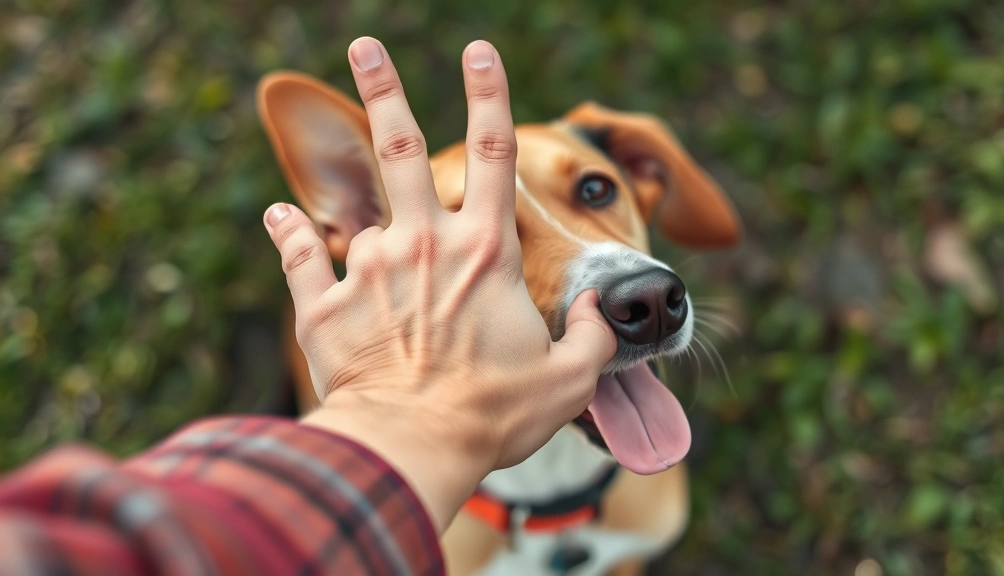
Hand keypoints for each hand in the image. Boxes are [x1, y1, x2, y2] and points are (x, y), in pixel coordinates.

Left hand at [263, 37, 616, 528]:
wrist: (411, 447)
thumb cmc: (493, 415)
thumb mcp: (568, 381)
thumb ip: (594, 337)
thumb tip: (597, 308)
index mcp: (485, 253)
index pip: (497, 154)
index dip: (490, 94)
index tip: (478, 49)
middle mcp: (424, 245)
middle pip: (401, 147)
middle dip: (383, 87)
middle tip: (363, 42)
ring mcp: (369, 270)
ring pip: (353, 202)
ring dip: (340, 170)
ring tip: (311, 126)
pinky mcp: (325, 306)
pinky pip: (303, 254)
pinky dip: (290, 232)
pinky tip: (281, 214)